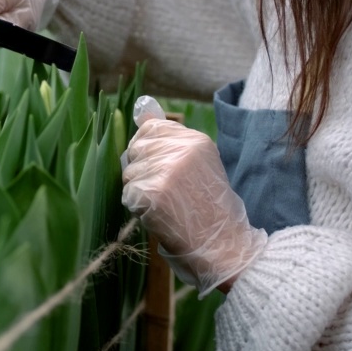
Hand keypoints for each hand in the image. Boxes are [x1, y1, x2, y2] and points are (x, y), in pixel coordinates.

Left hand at [122, 96, 266, 296]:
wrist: (223, 244)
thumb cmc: (208, 205)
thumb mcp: (198, 163)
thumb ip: (170, 137)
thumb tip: (142, 106)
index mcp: (195, 140)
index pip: (149, 128)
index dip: (148, 149)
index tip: (162, 167)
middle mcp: (181, 151)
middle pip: (135, 149)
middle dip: (142, 170)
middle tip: (167, 191)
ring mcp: (166, 171)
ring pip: (129, 173)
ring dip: (140, 191)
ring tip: (167, 204)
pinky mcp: (152, 194)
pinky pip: (128, 194)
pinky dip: (138, 208)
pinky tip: (160, 215)